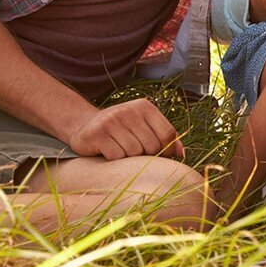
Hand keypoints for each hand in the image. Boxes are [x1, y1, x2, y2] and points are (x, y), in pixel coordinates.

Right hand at [67, 99, 183, 160]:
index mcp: (145, 107)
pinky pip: (117, 156)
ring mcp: (112, 121)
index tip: (160, 156)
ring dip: (129, 158)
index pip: (168, 133)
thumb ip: (164, 137)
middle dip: (147, 155)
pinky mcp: (97, 134)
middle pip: (152, 145)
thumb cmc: (121, 129)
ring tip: (121, 150)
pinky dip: (115, 160)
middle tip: (136, 153)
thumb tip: (181, 154)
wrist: (84, 125)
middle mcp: (129, 111)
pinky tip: (108, 151)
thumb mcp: (144, 126)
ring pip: (135, 152)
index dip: (168, 150)